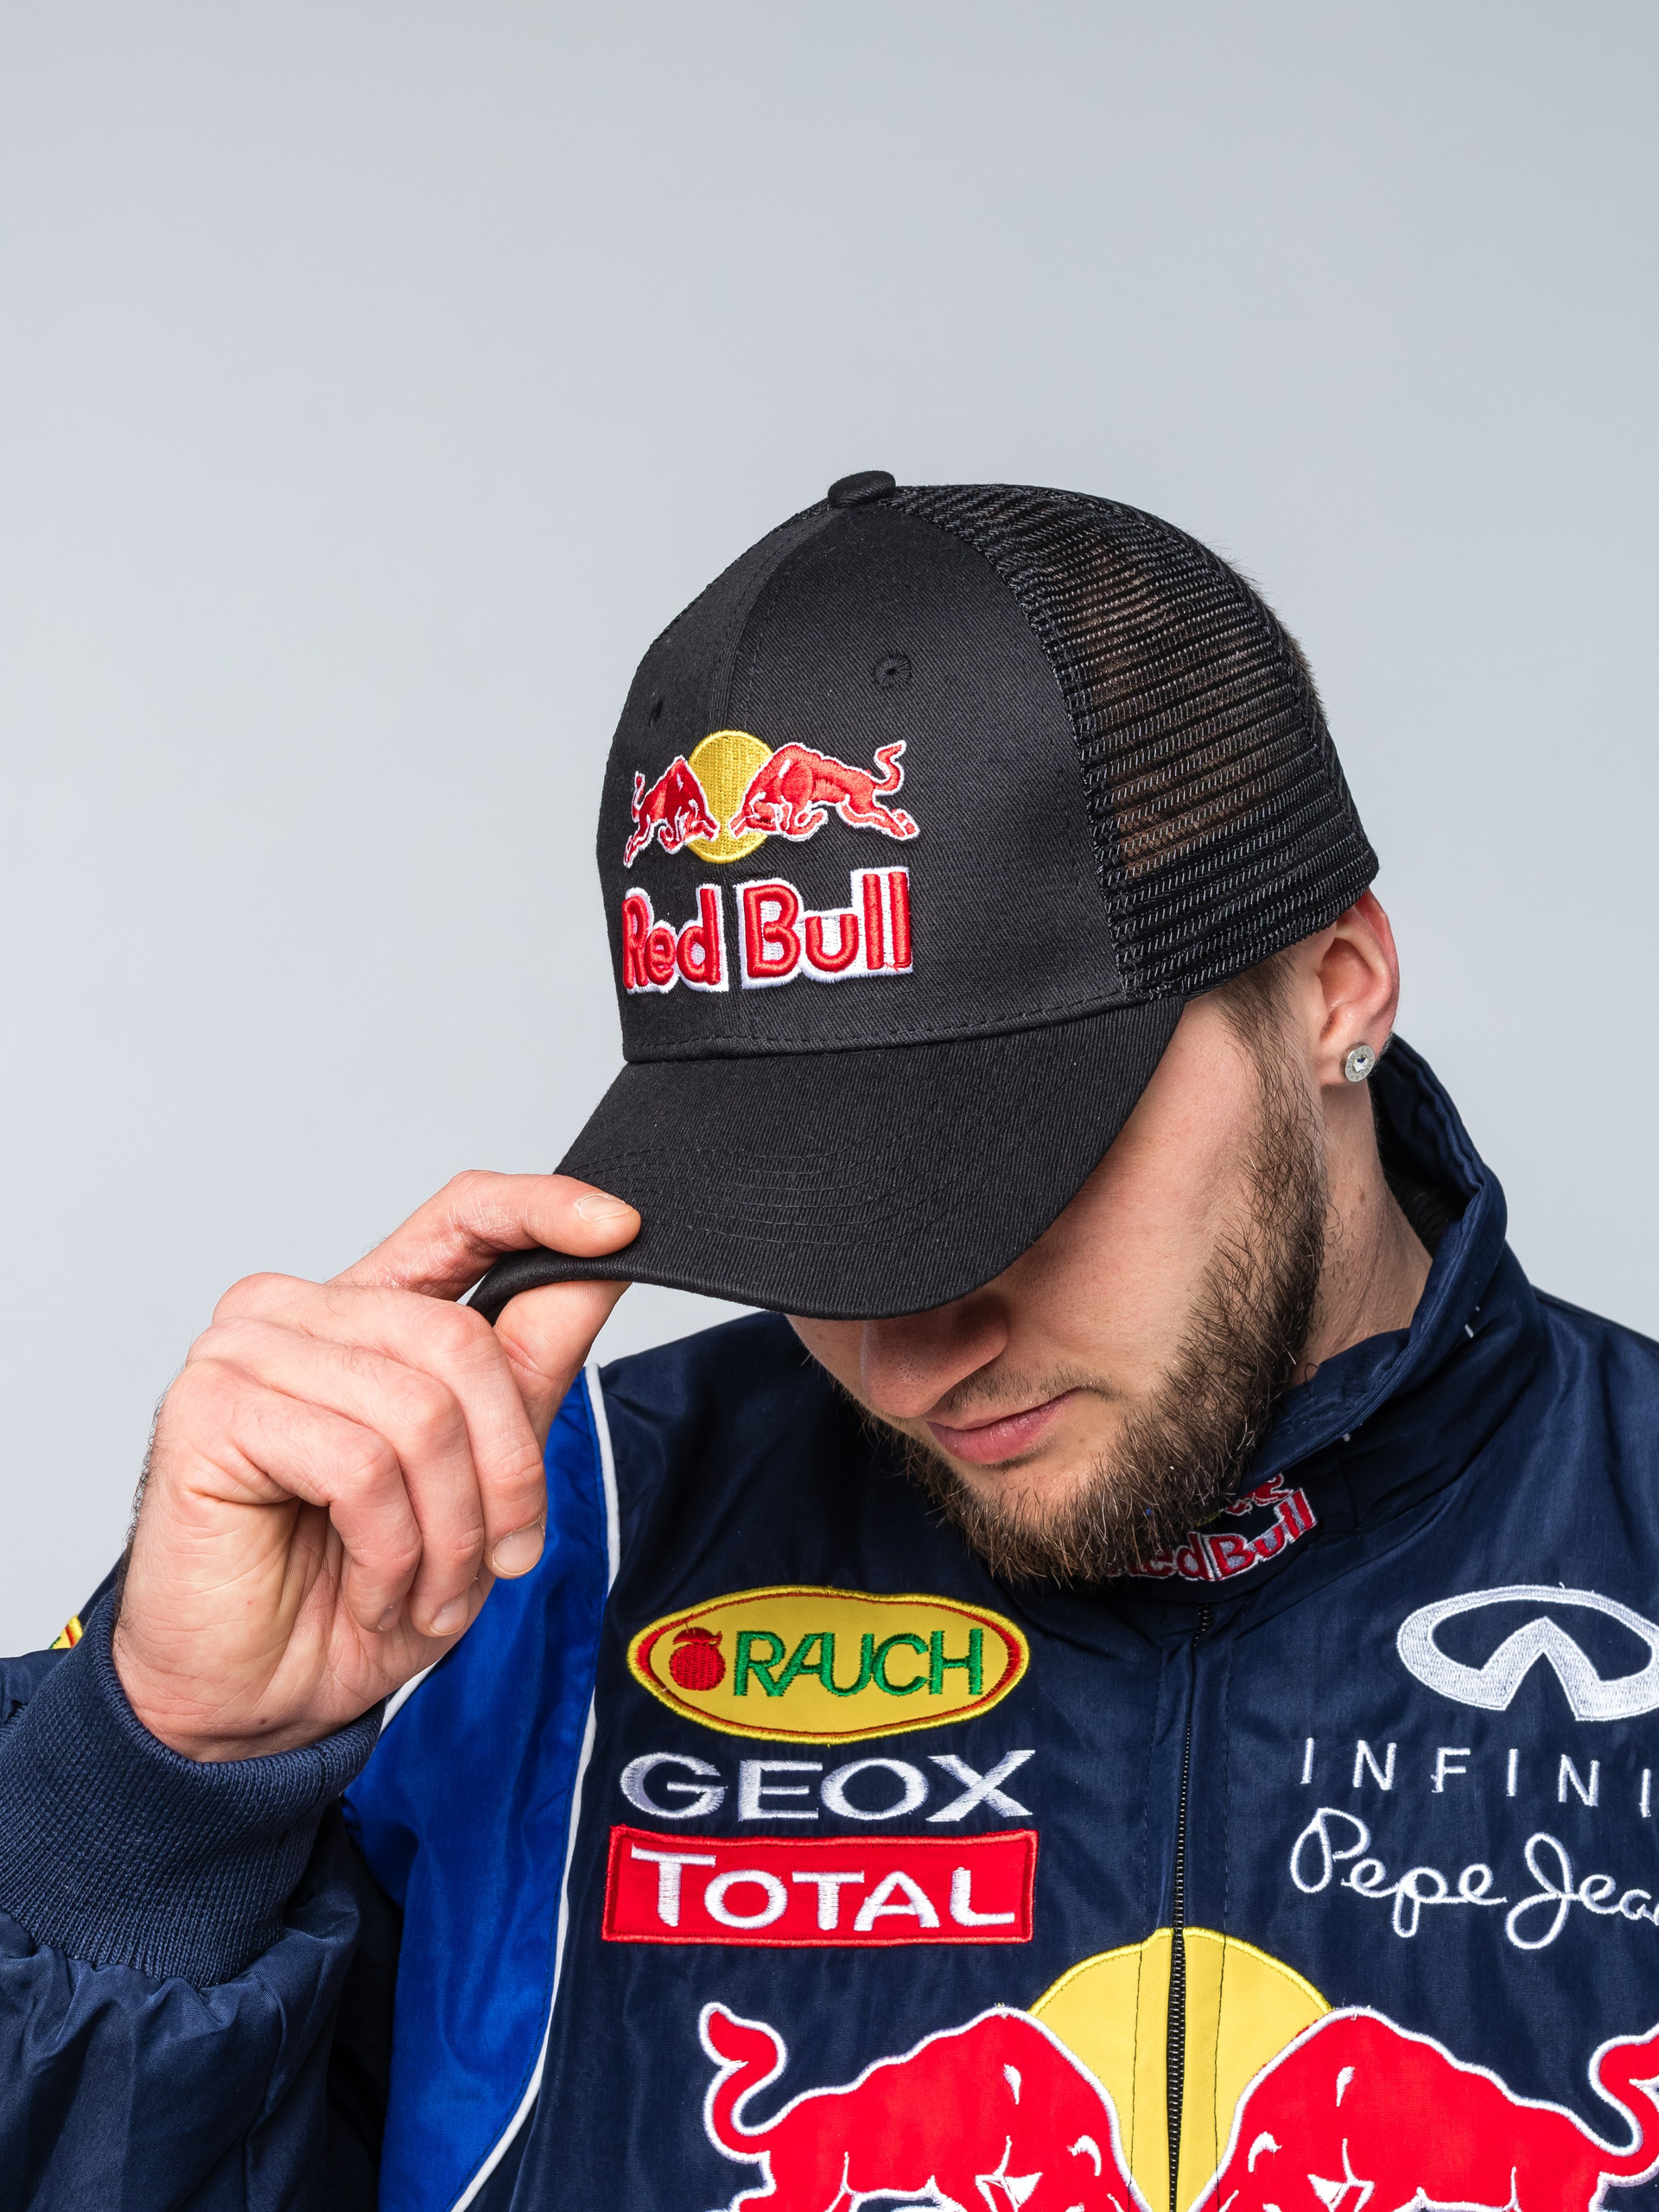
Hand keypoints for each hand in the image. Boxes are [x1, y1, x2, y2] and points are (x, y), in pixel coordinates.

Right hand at [111, 1173, 638, 1759]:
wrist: (264, 1700)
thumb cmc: (358, 1587)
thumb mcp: (484, 1471)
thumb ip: (531, 1359)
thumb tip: (605, 1261)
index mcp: (367, 1308)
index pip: (460, 1212)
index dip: (543, 1208)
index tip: (620, 1228)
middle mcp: (297, 1312)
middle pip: (461, 1340)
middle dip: (509, 1470)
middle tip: (505, 1555)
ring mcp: (244, 1351)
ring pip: (420, 1410)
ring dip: (451, 1530)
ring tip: (431, 1588)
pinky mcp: (209, 1410)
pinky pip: (360, 1465)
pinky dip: (392, 1549)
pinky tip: (373, 1585)